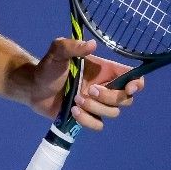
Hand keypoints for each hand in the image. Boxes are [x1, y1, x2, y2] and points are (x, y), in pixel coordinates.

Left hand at [25, 38, 144, 131]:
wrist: (33, 87)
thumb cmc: (48, 66)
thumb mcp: (58, 51)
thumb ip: (72, 46)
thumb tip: (92, 44)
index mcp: (104, 71)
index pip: (132, 77)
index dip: (137, 84)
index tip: (129, 88)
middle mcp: (105, 87)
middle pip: (126, 99)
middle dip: (111, 97)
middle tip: (90, 90)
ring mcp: (97, 104)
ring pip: (113, 113)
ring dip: (96, 108)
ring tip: (76, 100)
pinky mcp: (87, 117)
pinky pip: (99, 125)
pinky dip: (88, 121)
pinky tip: (73, 112)